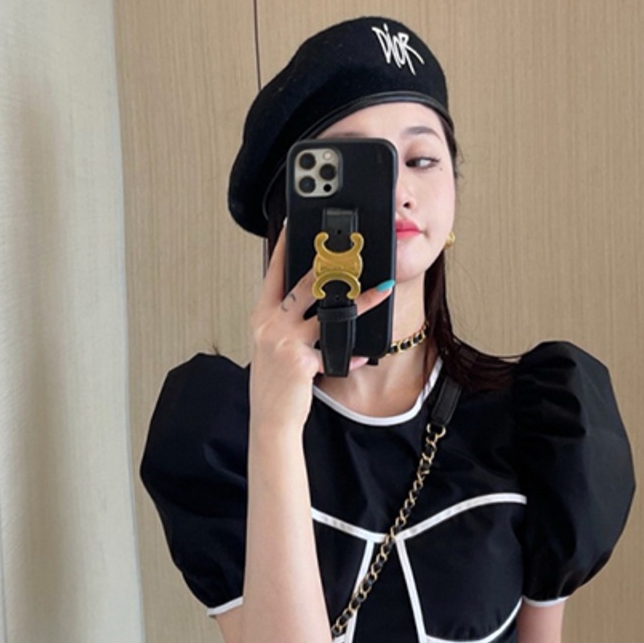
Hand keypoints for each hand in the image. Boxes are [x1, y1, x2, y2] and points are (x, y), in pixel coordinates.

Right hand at [249, 227, 393, 431]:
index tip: (293, 224)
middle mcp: (269, 325)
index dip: (282, 246)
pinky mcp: (301, 360)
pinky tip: (363, 356)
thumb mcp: (273, 347)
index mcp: (261, 317)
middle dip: (332, 265)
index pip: (273, 273)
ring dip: (361, 301)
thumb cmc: (274, 385)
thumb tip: (317, 304)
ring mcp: (284, 341)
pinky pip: (335, 350)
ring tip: (381, 290)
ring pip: (329, 312)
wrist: (270, 418)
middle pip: (305, 284)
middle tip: (352, 248)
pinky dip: (352, 355)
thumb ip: (289, 323)